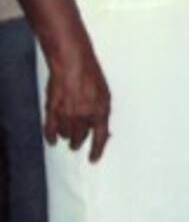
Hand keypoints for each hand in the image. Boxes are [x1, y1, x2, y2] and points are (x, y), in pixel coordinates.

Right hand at [44, 47, 110, 162]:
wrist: (73, 61)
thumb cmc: (91, 75)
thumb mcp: (105, 94)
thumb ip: (103, 113)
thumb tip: (103, 131)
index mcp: (101, 112)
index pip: (100, 138)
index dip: (96, 151)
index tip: (92, 160)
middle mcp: (84, 116)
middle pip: (80, 138)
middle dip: (78, 141)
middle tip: (76, 142)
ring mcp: (67, 114)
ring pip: (65, 135)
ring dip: (66, 135)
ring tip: (67, 132)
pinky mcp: (52, 110)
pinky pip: (50, 130)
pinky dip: (51, 137)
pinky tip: (52, 140)